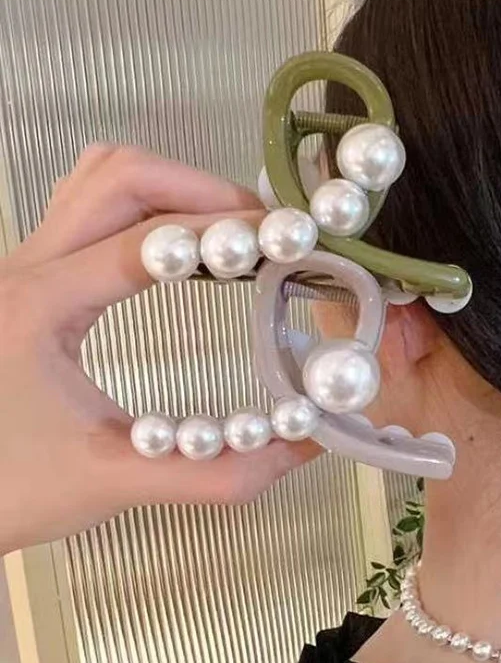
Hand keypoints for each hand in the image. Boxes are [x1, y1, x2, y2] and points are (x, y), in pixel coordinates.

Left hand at [0, 145, 320, 554]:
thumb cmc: (5, 488)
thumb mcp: (115, 482)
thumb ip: (217, 472)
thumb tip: (307, 446)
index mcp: (39, 306)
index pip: (148, 239)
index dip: (225, 232)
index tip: (284, 243)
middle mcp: (23, 269)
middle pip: (121, 174)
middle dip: (202, 189)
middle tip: (262, 231)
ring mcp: (20, 265)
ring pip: (98, 176)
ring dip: (171, 186)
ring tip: (228, 231)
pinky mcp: (28, 276)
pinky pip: (86, 203)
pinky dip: (142, 203)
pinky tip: (180, 248)